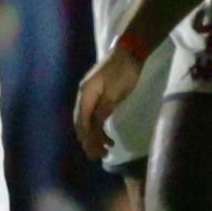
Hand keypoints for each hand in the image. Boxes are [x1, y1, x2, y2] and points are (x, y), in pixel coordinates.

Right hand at [73, 43, 143, 163]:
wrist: (129, 53)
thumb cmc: (123, 72)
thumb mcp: (115, 93)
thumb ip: (104, 110)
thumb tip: (95, 126)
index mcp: (86, 94)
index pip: (82, 120)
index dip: (87, 137)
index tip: (94, 152)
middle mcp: (84, 95)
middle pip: (82, 122)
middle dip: (88, 140)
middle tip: (97, 157)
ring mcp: (90, 95)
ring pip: (88, 120)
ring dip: (95, 136)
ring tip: (105, 150)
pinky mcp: (98, 95)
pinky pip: (94, 115)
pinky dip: (99, 127)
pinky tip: (106, 137)